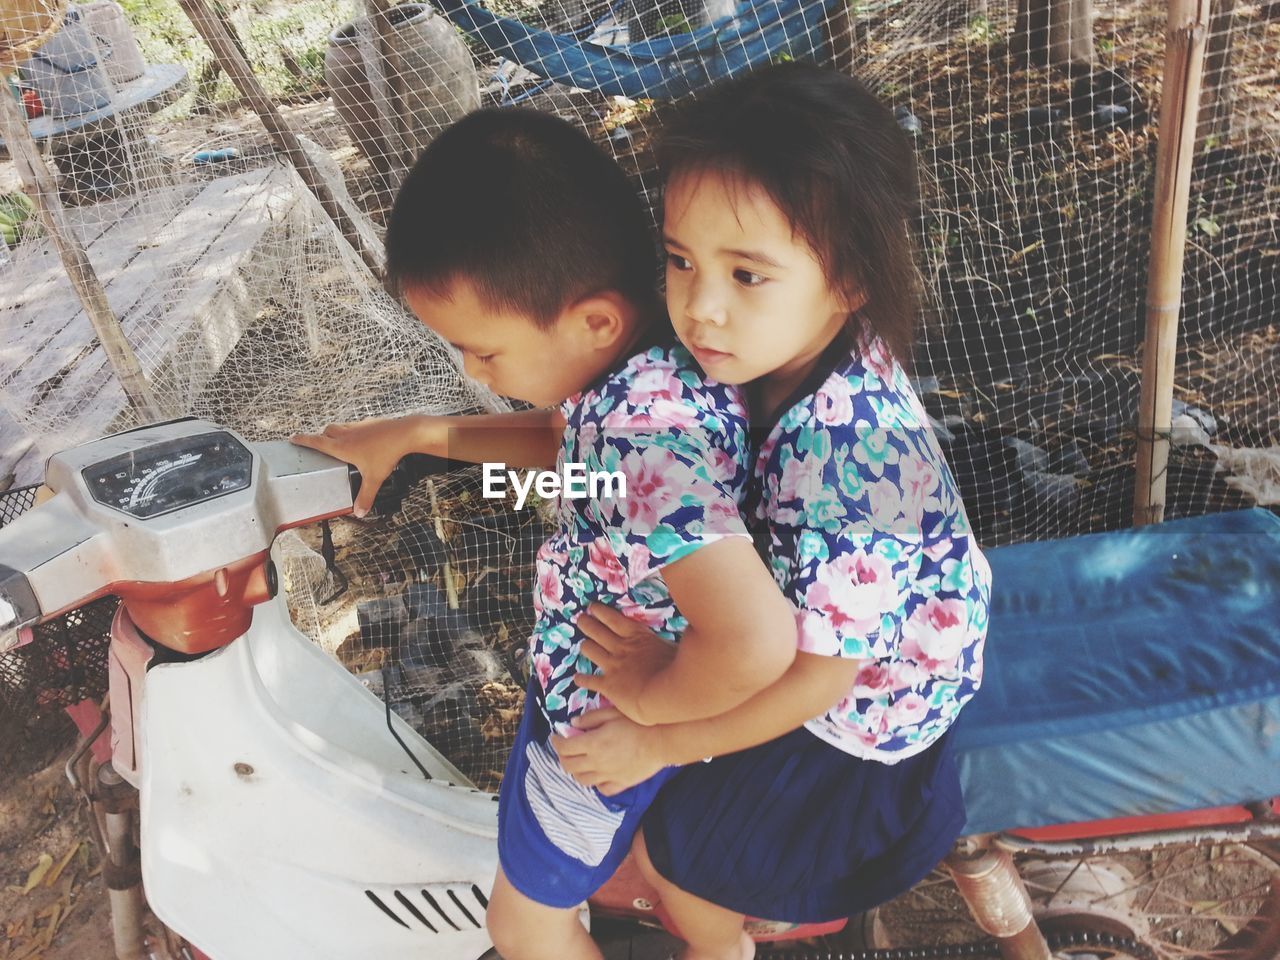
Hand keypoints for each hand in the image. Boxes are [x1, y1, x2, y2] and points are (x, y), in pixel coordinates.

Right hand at [292, 416, 441, 516]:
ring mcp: (359, 426)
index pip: (316, 442)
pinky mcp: (370, 423)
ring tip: (338, 442)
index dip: (303, 440)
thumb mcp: (374, 479)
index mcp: (342, 447)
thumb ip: (365, 496)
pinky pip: (355, 426)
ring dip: (335, 432)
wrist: (404, 434)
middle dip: (320, 437)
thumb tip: (359, 511)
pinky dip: (352, 431)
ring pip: (340, 426)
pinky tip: (361, 439)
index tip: (293, 438)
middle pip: (326, 431)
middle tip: (317, 443)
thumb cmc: (387, 453)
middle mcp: (347, 434)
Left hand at [552, 708, 666, 795]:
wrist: (662, 741)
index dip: (556, 742)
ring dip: (575, 771)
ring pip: (582, 780)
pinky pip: (602, 789)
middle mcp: (596, 763)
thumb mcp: (611, 713)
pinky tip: (598, 774)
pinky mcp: (621, 784)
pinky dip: (595, 783)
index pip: (564, 747)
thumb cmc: (637, 723)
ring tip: (579, 762)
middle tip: (565, 749)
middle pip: (569, 766)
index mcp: (592, 744)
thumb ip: (590, 718)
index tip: (556, 737)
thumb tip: (573, 724)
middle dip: (562, 757)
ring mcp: (608, 776)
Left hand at [574, 603, 675, 724]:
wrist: (663, 694)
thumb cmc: (675, 670)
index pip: (614, 619)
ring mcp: (612, 665)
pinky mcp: (608, 684)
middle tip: (581, 620)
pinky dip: (582, 679)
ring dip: (585, 645)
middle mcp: (621, 648)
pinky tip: (577, 678)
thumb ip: (669, 642)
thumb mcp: (675, 648)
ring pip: (590, 650)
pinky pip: (589, 680)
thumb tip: (685, 633)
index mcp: (637, 637)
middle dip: (587, 624)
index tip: (592, 607)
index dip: (601, 613)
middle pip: (597, 631)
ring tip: (582, 644)